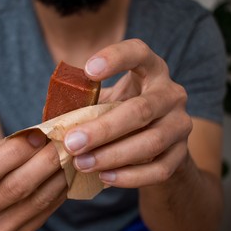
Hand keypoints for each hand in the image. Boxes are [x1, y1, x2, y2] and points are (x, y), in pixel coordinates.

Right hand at [0, 130, 66, 230]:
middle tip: (65, 143)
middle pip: (15, 187)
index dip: (16, 151)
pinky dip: (61, 188)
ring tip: (71, 155)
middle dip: (45, 161)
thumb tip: (44, 134)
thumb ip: (11, 145)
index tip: (39, 135)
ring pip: (36, 200)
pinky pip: (47, 209)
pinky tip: (68, 172)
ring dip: (58, 175)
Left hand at [63, 39, 192, 187]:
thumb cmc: (122, 113)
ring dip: (113, 156)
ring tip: (82, 163)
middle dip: (103, 129)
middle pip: (141, 109)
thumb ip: (83, 105)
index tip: (87, 71)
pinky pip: (159, 169)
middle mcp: (171, 94)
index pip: (138, 52)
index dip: (115, 58)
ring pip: (151, 141)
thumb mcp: (106, 102)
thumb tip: (48, 124)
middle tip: (71, 143)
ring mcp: (180, 124)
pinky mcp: (182, 154)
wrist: (157, 140)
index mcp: (151, 70)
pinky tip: (105, 177)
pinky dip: (130, 177)